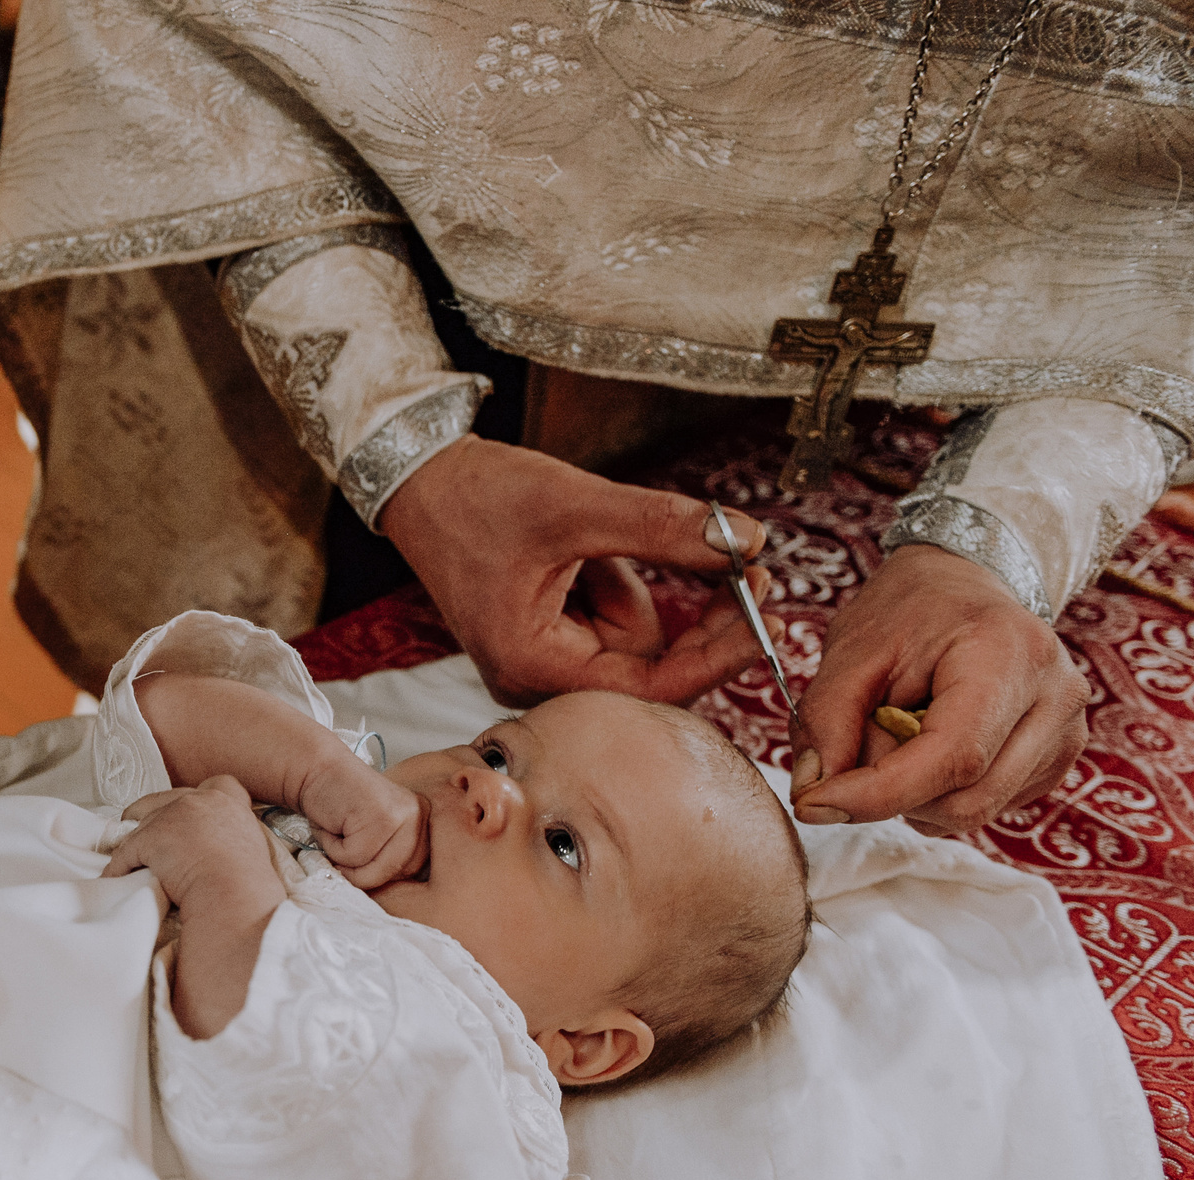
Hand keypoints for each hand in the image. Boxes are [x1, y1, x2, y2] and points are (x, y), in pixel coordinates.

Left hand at [105, 778, 285, 1038]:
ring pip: (143, 827)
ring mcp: (173, 816)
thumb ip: (230, 835)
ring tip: (133, 864)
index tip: (183, 814)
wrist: (235, 899)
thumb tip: (211, 847)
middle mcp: (200, 799)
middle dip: (153, 818)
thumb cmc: (246, 886)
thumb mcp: (248, 847)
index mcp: (228, 800)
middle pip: (165, 801)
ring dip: (137, 846)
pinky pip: (126, 854)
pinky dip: (119, 868)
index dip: (193, 800)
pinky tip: (115, 879)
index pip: (212, 785)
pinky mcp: (150, 839)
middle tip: (150, 840)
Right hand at [294, 752, 426, 887]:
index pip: (411, 873)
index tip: (360, 846)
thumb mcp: (375, 838)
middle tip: (347, 837)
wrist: (315, 772)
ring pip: (375, 871)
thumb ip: (389, 859)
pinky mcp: (382, 817)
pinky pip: (354, 857)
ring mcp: (405, 816)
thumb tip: (394, 901)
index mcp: (426, 823)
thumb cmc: (338, 809)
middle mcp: (421, 817)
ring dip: (345, 859)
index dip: (377, 869)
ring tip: (342, 829)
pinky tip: (335, 822)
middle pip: (395, 875)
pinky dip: (333, 846)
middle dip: (361, 867)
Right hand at [380, 438, 779, 706]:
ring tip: (594, 544)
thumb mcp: (578, 505)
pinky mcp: (549, 638)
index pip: (649, 686)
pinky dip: (618, 585)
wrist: (421, 481)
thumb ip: (666, 528)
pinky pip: (613, 623)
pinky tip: (586, 554)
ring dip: (637, 587)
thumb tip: (751, 542)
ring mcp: (541, 661)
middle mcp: (534, 679)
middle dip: (684, 615)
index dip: (717, 656)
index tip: (772, 620)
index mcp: (530, 665)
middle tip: (742, 563)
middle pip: (648, 666)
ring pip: (635, 640)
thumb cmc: (477, 496)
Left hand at [787, 545, 1086, 833]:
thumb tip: (815, 795)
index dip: (878, 793)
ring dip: (914, 797)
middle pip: (965, 798)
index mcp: (1011, 654)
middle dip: (892, 793)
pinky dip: (939, 794)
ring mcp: (1066, 733)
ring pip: (974, 812)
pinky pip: (986, 807)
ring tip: (896, 737)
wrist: (964, 586)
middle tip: (856, 751)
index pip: (953, 757)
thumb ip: (825, 721)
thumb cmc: (909, 611)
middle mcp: (1057, 698)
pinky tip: (928, 747)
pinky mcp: (1058, 760)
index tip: (813, 803)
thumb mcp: (851, 649)